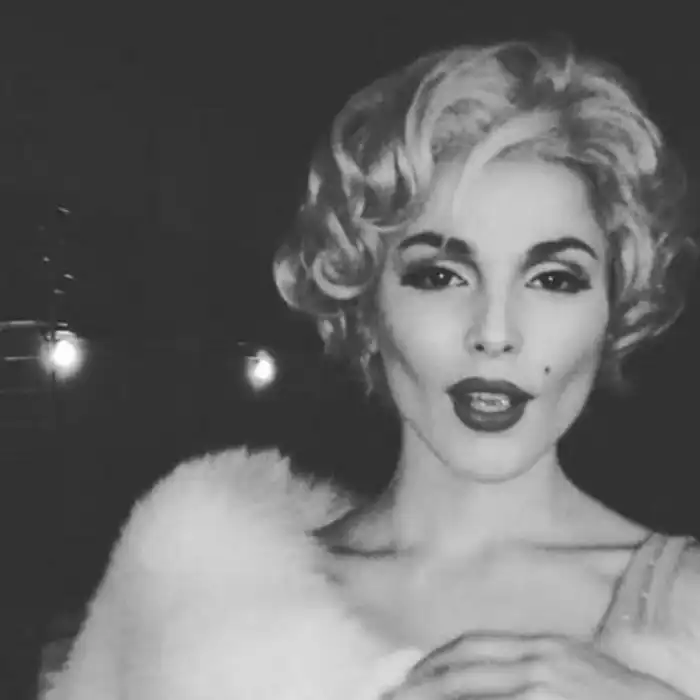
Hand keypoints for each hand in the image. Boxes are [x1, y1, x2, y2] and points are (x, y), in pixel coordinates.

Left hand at [384, 632, 689, 699]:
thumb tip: (478, 674)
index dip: (434, 660)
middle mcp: (536, 664)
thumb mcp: (568, 663)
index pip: (471, 646)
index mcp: (538, 646)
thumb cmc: (614, 692)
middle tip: (387, 698)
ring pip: (472, 694)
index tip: (408, 676)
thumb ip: (526, 663)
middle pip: (461, 671)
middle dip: (419, 686)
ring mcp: (541, 691)